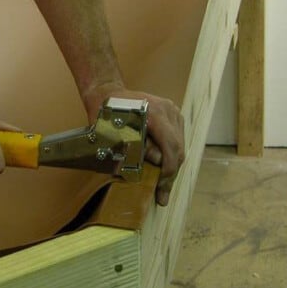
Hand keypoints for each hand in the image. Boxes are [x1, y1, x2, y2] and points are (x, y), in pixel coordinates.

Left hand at [84, 83, 184, 205]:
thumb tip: (156, 162)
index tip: (161, 189)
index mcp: (155, 113)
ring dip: (171, 166)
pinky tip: (161, 169)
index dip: (168, 171)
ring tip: (162, 186)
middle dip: (170, 174)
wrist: (107, 92)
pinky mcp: (174, 114)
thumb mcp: (115, 133)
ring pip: (180, 145)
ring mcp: (173, 111)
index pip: (170, 147)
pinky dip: (170, 154)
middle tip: (162, 195)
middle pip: (178, 148)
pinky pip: (177, 138)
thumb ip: (136, 147)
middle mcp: (169, 110)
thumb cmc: (106, 113)